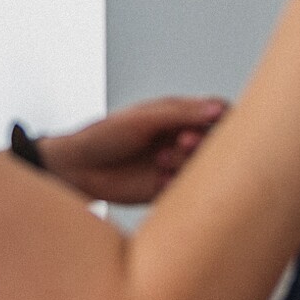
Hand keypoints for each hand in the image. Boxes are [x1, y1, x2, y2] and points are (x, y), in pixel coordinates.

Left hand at [35, 97, 226, 205]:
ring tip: (160, 160)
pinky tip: (158, 179)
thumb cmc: (105, 136)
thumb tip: (219, 110)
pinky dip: (177, 183)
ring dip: (186, 162)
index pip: (216, 113)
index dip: (221, 119)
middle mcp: (180, 139)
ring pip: (203, 166)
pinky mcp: (168, 189)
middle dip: (202, 142)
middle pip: (215, 141)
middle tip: (183, 142)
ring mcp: (176, 164)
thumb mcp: (144, 119)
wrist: (78, 170)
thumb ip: (182, 114)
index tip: (212, 123)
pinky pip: (188, 189)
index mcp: (178, 115)